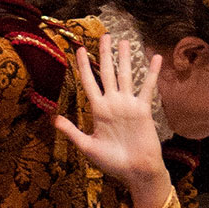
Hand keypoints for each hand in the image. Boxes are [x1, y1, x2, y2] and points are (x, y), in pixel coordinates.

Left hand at [53, 34, 172, 207]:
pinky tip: (155, 58)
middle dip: (105, 54)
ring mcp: (128, 105)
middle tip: (104, 35)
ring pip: (126, 75)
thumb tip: (53, 119)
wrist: (136, 171)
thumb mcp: (87, 146)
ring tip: (124, 41)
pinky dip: (152, 73)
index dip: (84, 66)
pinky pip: (148, 87)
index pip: (89, 82)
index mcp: (98, 110)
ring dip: (125, 58)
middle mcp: (113, 103)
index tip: (79, 50)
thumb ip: (72, 131)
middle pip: (107, 73)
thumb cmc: (112, 162)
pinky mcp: (144, 109)